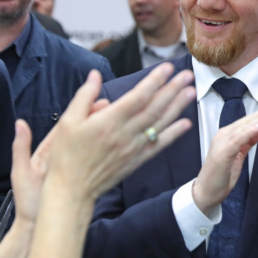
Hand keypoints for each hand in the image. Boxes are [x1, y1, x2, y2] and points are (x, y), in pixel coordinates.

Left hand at [10, 96, 110, 225]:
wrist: (36, 227)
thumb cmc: (28, 201)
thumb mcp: (21, 172)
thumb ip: (21, 147)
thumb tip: (20, 122)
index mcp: (48, 153)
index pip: (66, 128)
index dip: (79, 114)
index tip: (94, 102)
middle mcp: (62, 157)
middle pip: (80, 134)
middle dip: (94, 119)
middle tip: (110, 106)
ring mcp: (73, 168)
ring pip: (89, 147)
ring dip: (101, 133)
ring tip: (116, 120)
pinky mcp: (81, 179)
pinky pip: (93, 162)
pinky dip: (103, 152)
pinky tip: (116, 144)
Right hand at [45, 64, 195, 202]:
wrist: (71, 189)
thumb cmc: (65, 155)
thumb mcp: (67, 121)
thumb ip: (84, 96)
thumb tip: (95, 75)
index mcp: (108, 121)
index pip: (138, 96)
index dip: (154, 81)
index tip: (167, 68)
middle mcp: (125, 134)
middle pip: (154, 108)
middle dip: (172, 89)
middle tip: (187, 75)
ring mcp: (133, 148)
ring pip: (159, 124)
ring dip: (177, 107)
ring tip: (191, 92)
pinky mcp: (136, 161)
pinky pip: (158, 146)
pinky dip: (173, 134)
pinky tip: (185, 123)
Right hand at [193, 103, 257, 214]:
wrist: (205, 192)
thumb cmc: (220, 176)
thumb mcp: (238, 156)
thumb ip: (248, 142)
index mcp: (227, 136)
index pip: (247, 122)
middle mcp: (223, 136)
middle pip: (246, 122)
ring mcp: (222, 143)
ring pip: (243, 128)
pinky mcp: (223, 153)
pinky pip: (238, 140)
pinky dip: (248, 133)